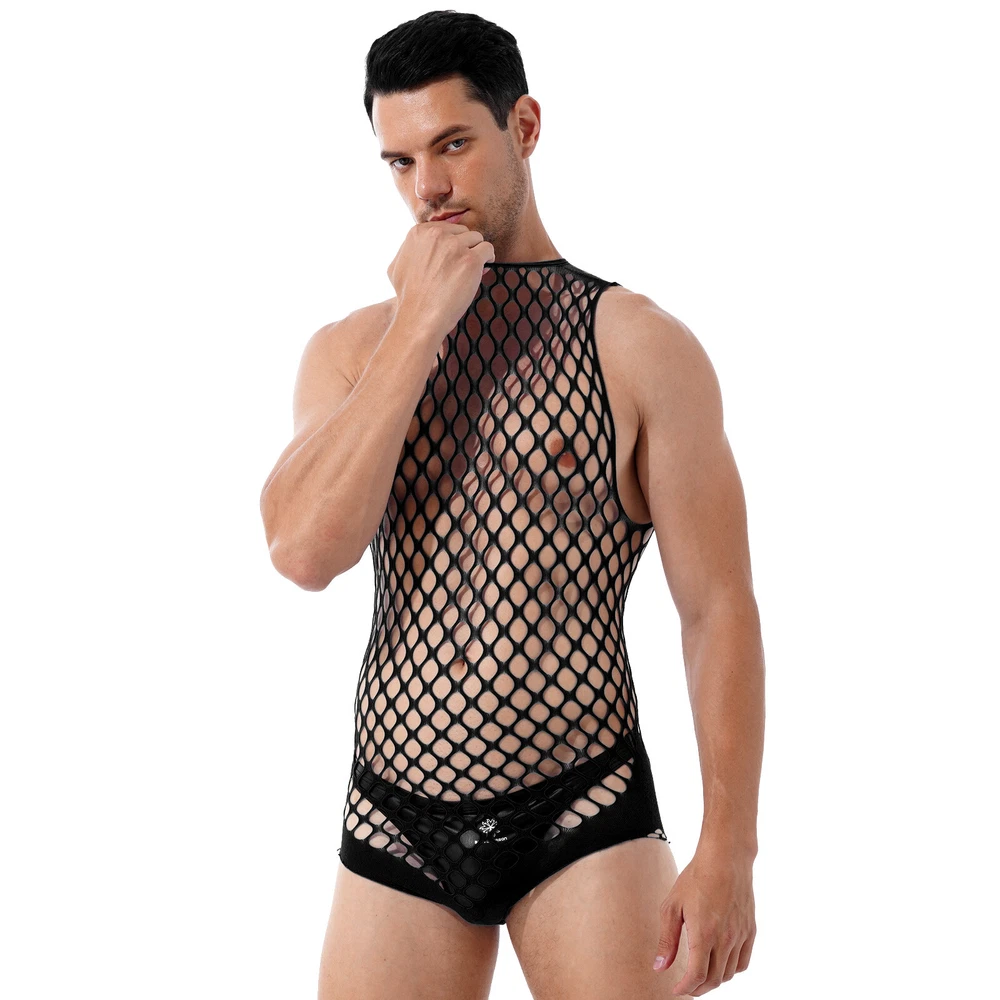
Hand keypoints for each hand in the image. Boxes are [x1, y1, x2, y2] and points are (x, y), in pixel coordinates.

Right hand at [386, 219, 494, 340]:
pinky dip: (488, 258)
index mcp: (419, 232)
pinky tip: (484, 268)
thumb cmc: (408, 297)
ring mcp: (454, 246)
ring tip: (472, 270)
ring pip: (477, 238)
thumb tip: (422, 246)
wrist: (419, 317)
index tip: (453, 258)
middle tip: (462, 266)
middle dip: (465, 246)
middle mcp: (437, 235)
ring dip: (476, 252)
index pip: (446, 228)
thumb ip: (409, 250)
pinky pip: (487, 249)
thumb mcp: (397, 266)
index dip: (452, 243)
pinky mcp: (470, 260)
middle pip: (463, 231)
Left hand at [652, 842, 755, 995]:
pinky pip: (743, 962)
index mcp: (704, 934)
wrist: (725, 858)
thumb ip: (667, 940)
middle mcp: (725, 939)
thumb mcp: (672, 906)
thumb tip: (660, 967)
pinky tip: (720, 963)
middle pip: (713, 979)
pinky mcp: (750, 930)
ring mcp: (741, 935)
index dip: (685, 988)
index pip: (697, 975)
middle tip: (686, 986)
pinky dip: (731, 970)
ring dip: (713, 980)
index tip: (676, 990)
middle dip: (698, 988)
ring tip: (700, 975)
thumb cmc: (695, 878)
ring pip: (729, 973)